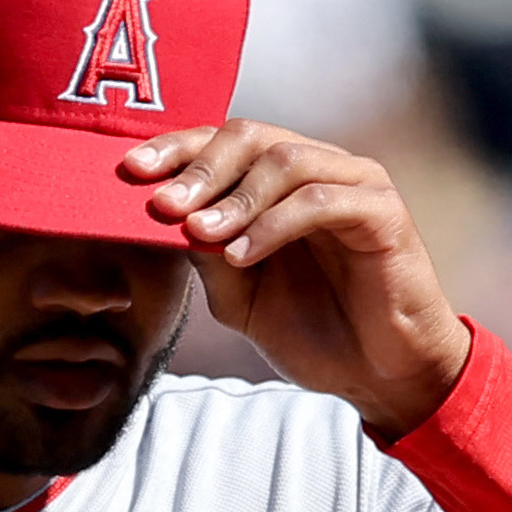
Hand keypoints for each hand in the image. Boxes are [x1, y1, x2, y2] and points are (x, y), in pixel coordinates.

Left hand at [123, 121, 470, 440]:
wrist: (381, 376)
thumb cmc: (315, 333)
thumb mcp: (240, 296)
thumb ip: (205, 256)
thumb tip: (161, 215)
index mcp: (281, 181)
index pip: (223, 143)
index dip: (176, 151)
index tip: (129, 173)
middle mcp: (319, 168)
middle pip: (251, 135)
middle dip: (199, 168)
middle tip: (163, 204)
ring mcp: (354, 184)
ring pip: (284, 161)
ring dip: (234, 197)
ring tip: (199, 233)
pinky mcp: (382, 211)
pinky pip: (319, 200)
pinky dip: (273, 224)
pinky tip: (240, 255)